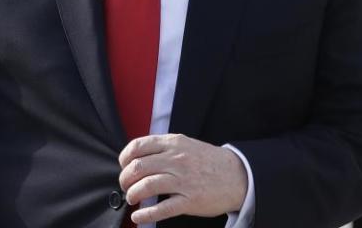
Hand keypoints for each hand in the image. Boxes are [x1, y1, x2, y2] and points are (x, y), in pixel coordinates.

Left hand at [118, 133, 247, 224]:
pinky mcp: (190, 201)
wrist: (237, 175)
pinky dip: (145, 214)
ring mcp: (183, 180)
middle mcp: (176, 160)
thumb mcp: (186, 144)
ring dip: (133, 195)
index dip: (124, 158)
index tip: (124, 166)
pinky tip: (138, 216)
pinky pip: (162, 209)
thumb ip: (164, 149)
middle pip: (138, 167)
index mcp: (173, 143)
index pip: (138, 146)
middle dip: (125, 179)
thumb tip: (137, 159)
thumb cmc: (208, 161)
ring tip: (132, 198)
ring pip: (147, 186)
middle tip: (126, 186)